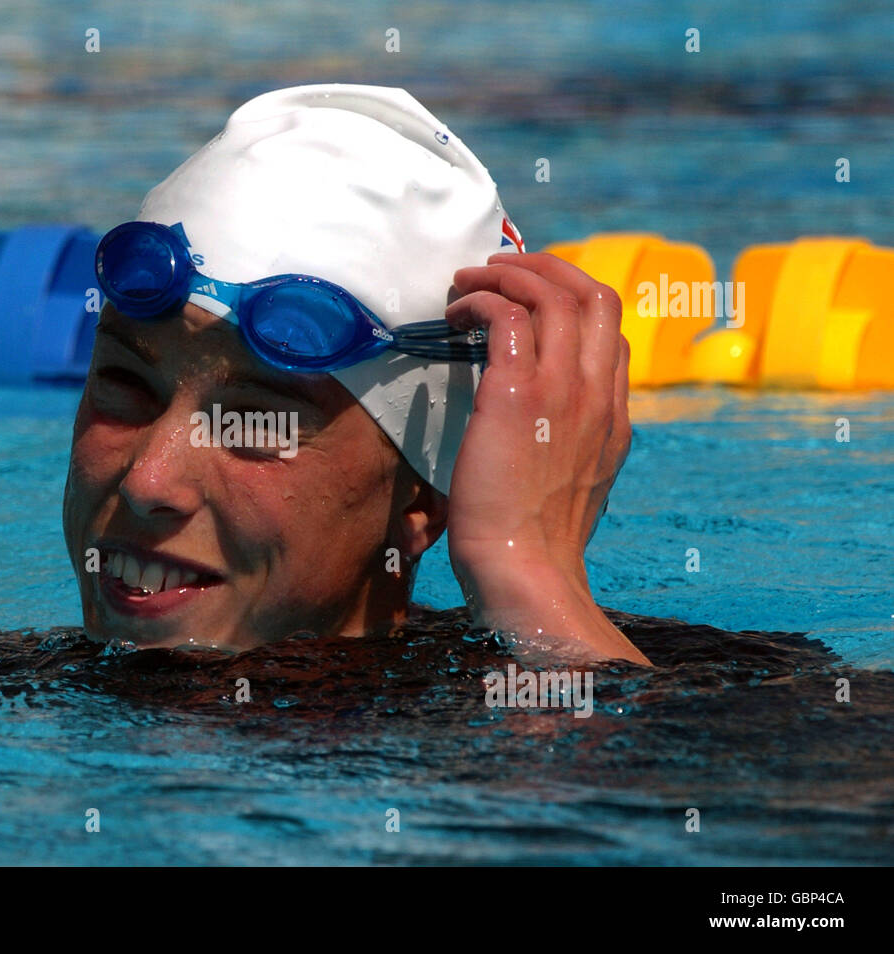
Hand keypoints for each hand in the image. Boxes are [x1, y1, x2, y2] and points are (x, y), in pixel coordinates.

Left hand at [444, 251, 649, 664]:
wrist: (524, 571)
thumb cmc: (533, 542)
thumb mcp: (573, 486)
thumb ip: (570, 442)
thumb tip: (539, 419)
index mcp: (613, 415)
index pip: (610, 329)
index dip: (570, 299)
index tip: (530, 299)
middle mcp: (597, 394)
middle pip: (593, 293)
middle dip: (546, 267)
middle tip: (500, 268)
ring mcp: (562, 391)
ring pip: (550, 293)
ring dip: (505, 274)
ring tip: (468, 281)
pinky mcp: (516, 395)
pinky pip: (507, 316)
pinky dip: (480, 301)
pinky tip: (455, 314)